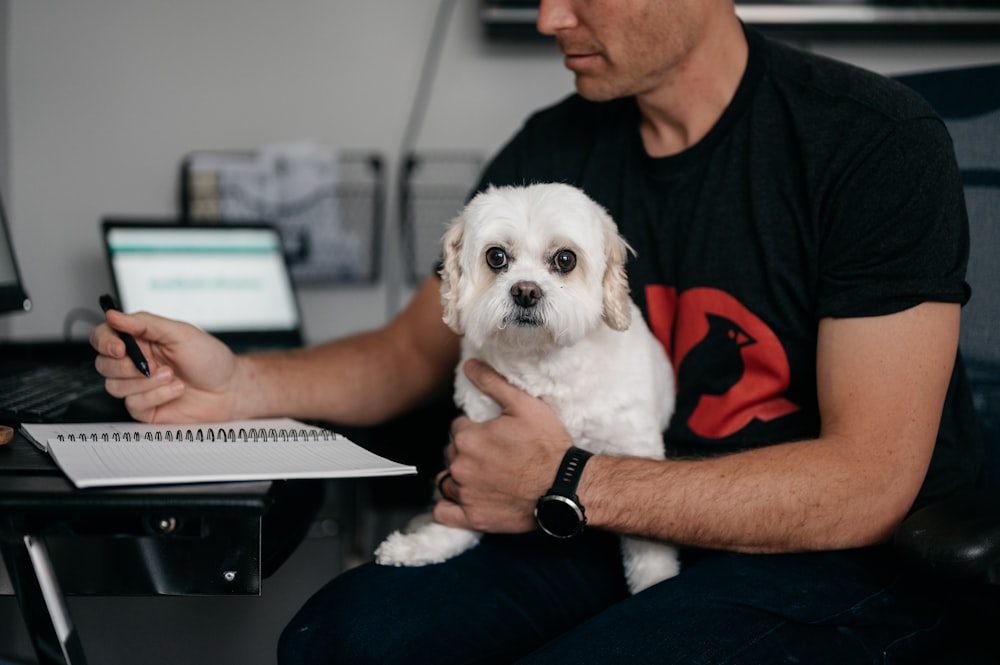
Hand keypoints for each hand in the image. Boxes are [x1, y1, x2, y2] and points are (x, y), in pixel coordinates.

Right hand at [91, 309, 239, 422]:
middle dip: (128, 367)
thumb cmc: (209, 359)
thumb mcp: (180, 333)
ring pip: (115, 386)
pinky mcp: (145, 407)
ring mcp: (139, 386)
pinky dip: (157, 396)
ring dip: (146, 382)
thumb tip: (113, 314)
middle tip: (155, 365)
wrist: (229, 388)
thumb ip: (145, 323)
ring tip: (172, 376)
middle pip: (104, 364)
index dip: (104, 342)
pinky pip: (133, 404)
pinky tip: (176, 390)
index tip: (119, 348)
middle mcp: (136, 362)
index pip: (104, 337)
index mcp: (140, 340)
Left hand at [433, 359, 573, 532]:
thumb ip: (493, 383)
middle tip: (494, 455)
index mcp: (468, 438)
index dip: (475, 429)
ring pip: (447, 480)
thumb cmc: (548, 446)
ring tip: (483, 475)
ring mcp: (466, 494)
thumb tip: (470, 365)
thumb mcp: (525, 405)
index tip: (493, 435)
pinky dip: (448, 507)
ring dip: (459, 476)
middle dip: (467, 451)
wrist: (565, 486)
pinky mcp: (474, 517)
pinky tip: (463, 498)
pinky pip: (444, 513)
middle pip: (452, 453)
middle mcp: (460, 466)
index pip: (458, 428)